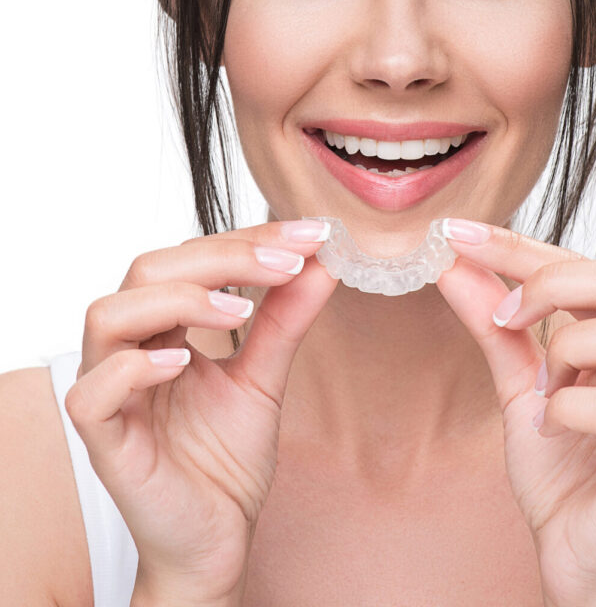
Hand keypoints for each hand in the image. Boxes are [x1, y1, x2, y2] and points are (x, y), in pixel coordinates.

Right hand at [64, 220, 337, 604]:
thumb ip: (285, 320)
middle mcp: (130, 348)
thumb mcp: (265, 377)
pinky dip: (133, 368)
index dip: (250, 239)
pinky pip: (93, 393)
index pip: (193, 257)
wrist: (218, 540)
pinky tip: (182, 364)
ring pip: (108, 315)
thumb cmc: (226, 460)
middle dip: (222, 256)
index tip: (311, 234)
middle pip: (149, 270)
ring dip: (178, 299)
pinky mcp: (104, 440)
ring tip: (240, 311)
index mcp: (163, 327)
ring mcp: (112, 393)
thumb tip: (322, 259)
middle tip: (286, 263)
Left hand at [435, 220, 595, 606]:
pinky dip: (568, 409)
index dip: (523, 246)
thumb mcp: (518, 383)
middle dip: (550, 285)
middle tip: (506, 318)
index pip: (595, 266)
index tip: (460, 233)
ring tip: (545, 390)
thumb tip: (454, 263)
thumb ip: (495, 324)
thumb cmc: (560, 470)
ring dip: (567, 353)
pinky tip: (552, 427)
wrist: (573, 556)